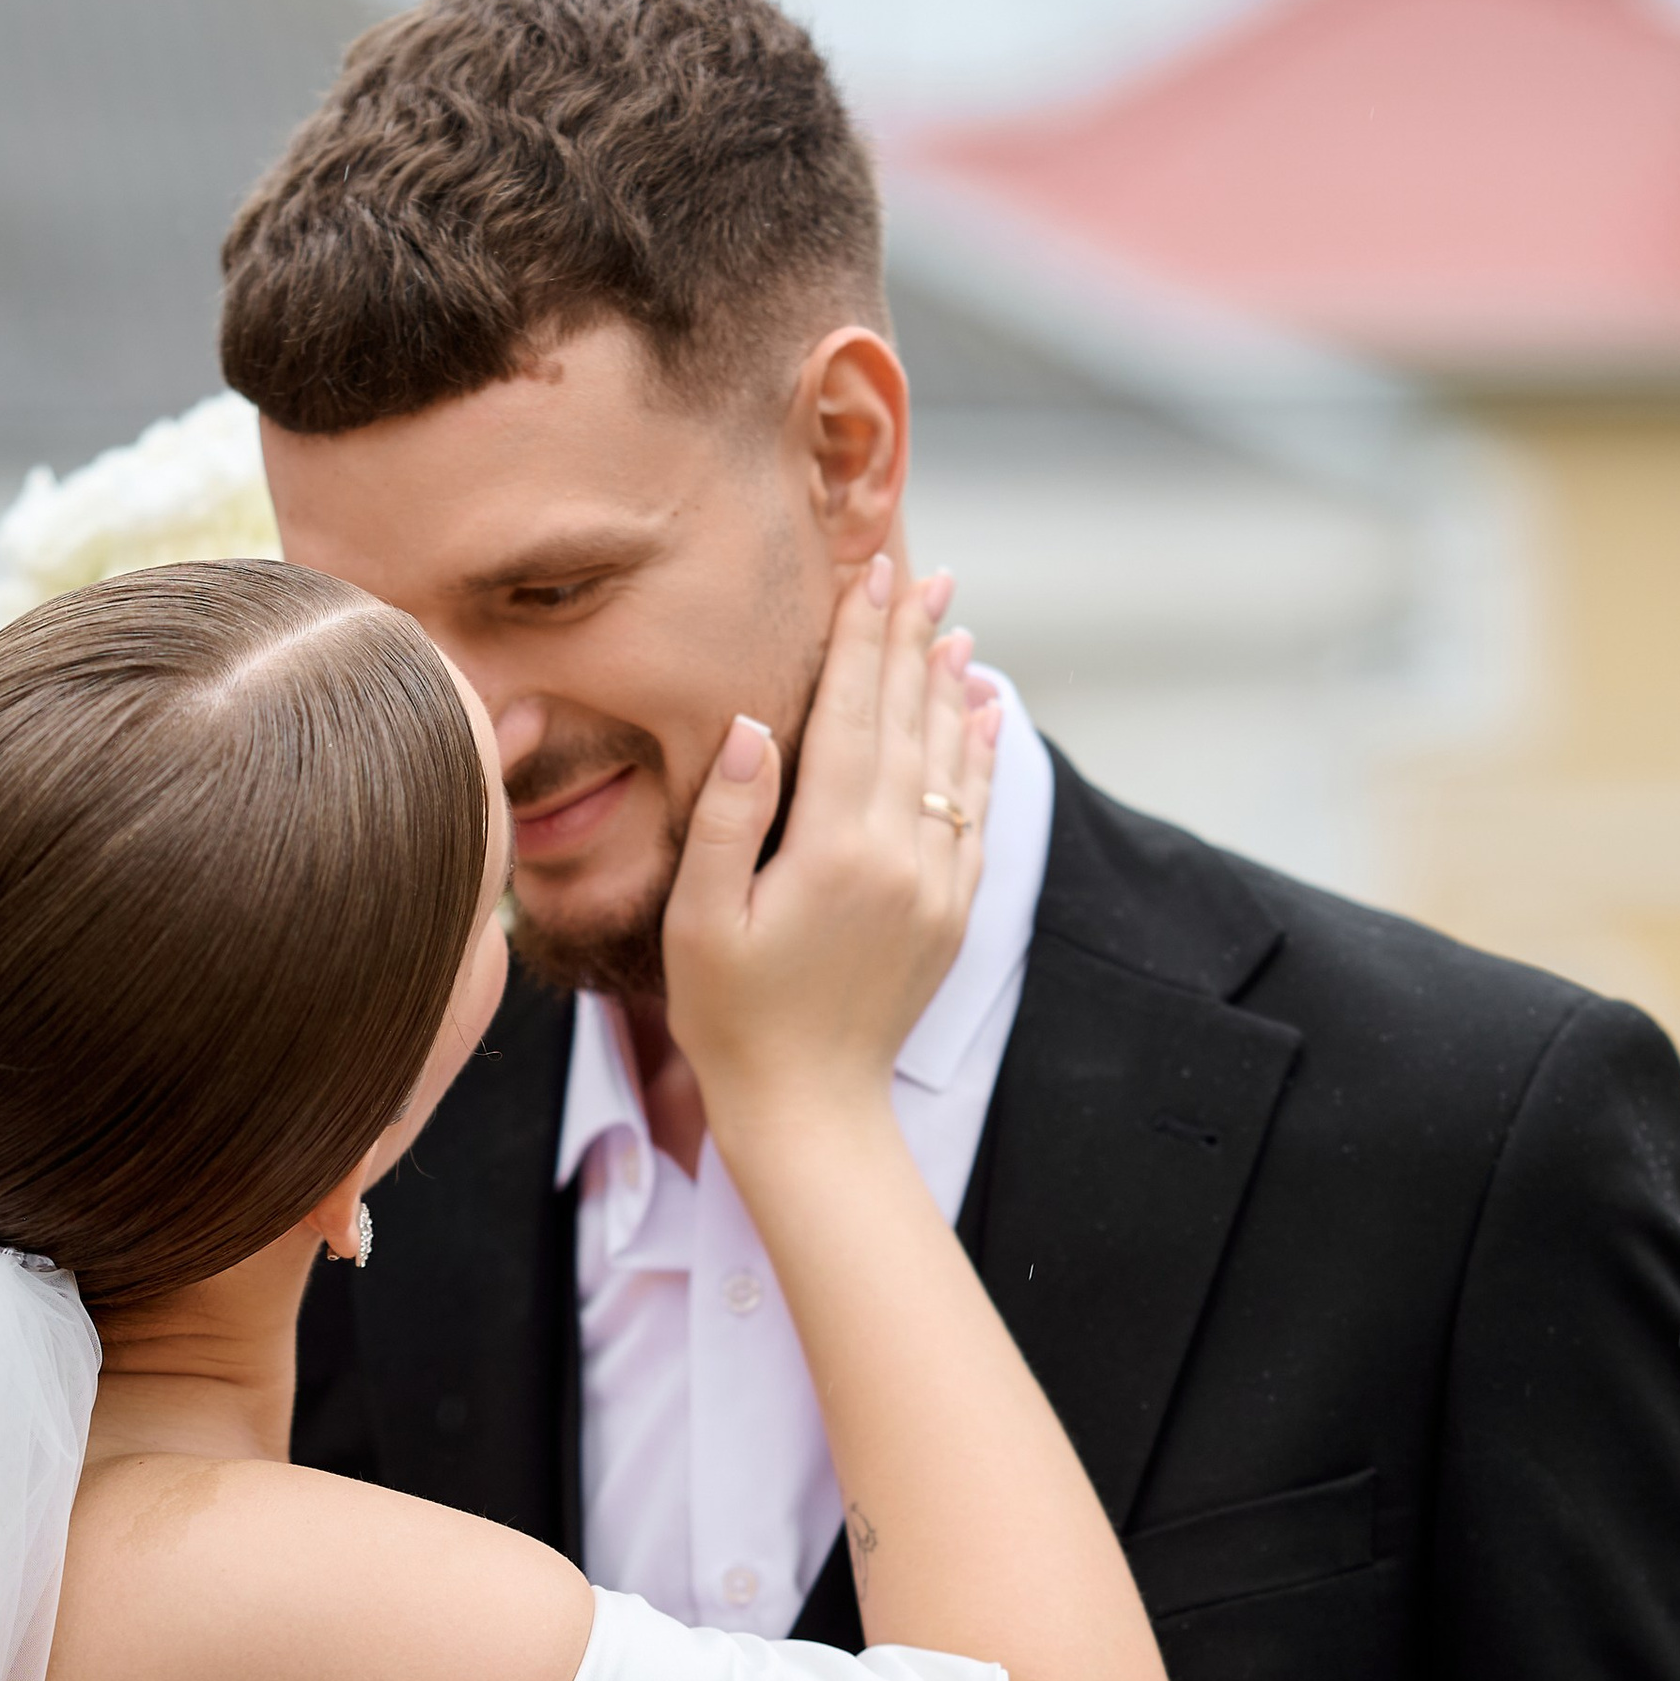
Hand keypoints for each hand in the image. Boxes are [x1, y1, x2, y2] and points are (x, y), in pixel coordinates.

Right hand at [659, 555, 997, 1157]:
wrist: (809, 1108)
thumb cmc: (732, 1017)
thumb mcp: (699, 921)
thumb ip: (727, 819)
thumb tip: (753, 723)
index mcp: (832, 848)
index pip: (852, 714)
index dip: (861, 638)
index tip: (871, 572)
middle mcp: (897, 856)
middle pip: (908, 722)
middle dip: (911, 641)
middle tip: (923, 573)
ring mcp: (935, 885)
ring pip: (948, 761)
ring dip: (949, 687)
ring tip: (954, 626)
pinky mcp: (952, 913)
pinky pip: (973, 815)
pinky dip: (977, 757)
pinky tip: (980, 715)